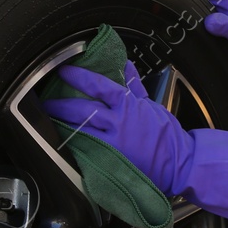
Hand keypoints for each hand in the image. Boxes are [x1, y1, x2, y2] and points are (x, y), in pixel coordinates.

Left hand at [40, 62, 227, 225]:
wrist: (180, 162)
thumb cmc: (167, 135)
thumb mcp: (151, 104)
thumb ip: (134, 86)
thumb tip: (125, 65)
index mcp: (128, 105)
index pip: (98, 86)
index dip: (79, 77)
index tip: (64, 71)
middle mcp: (118, 123)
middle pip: (82, 110)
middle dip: (61, 104)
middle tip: (46, 100)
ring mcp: (113, 144)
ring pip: (80, 131)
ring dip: (62, 125)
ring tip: (49, 120)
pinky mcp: (111, 161)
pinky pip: (87, 151)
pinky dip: (74, 144)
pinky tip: (64, 141)